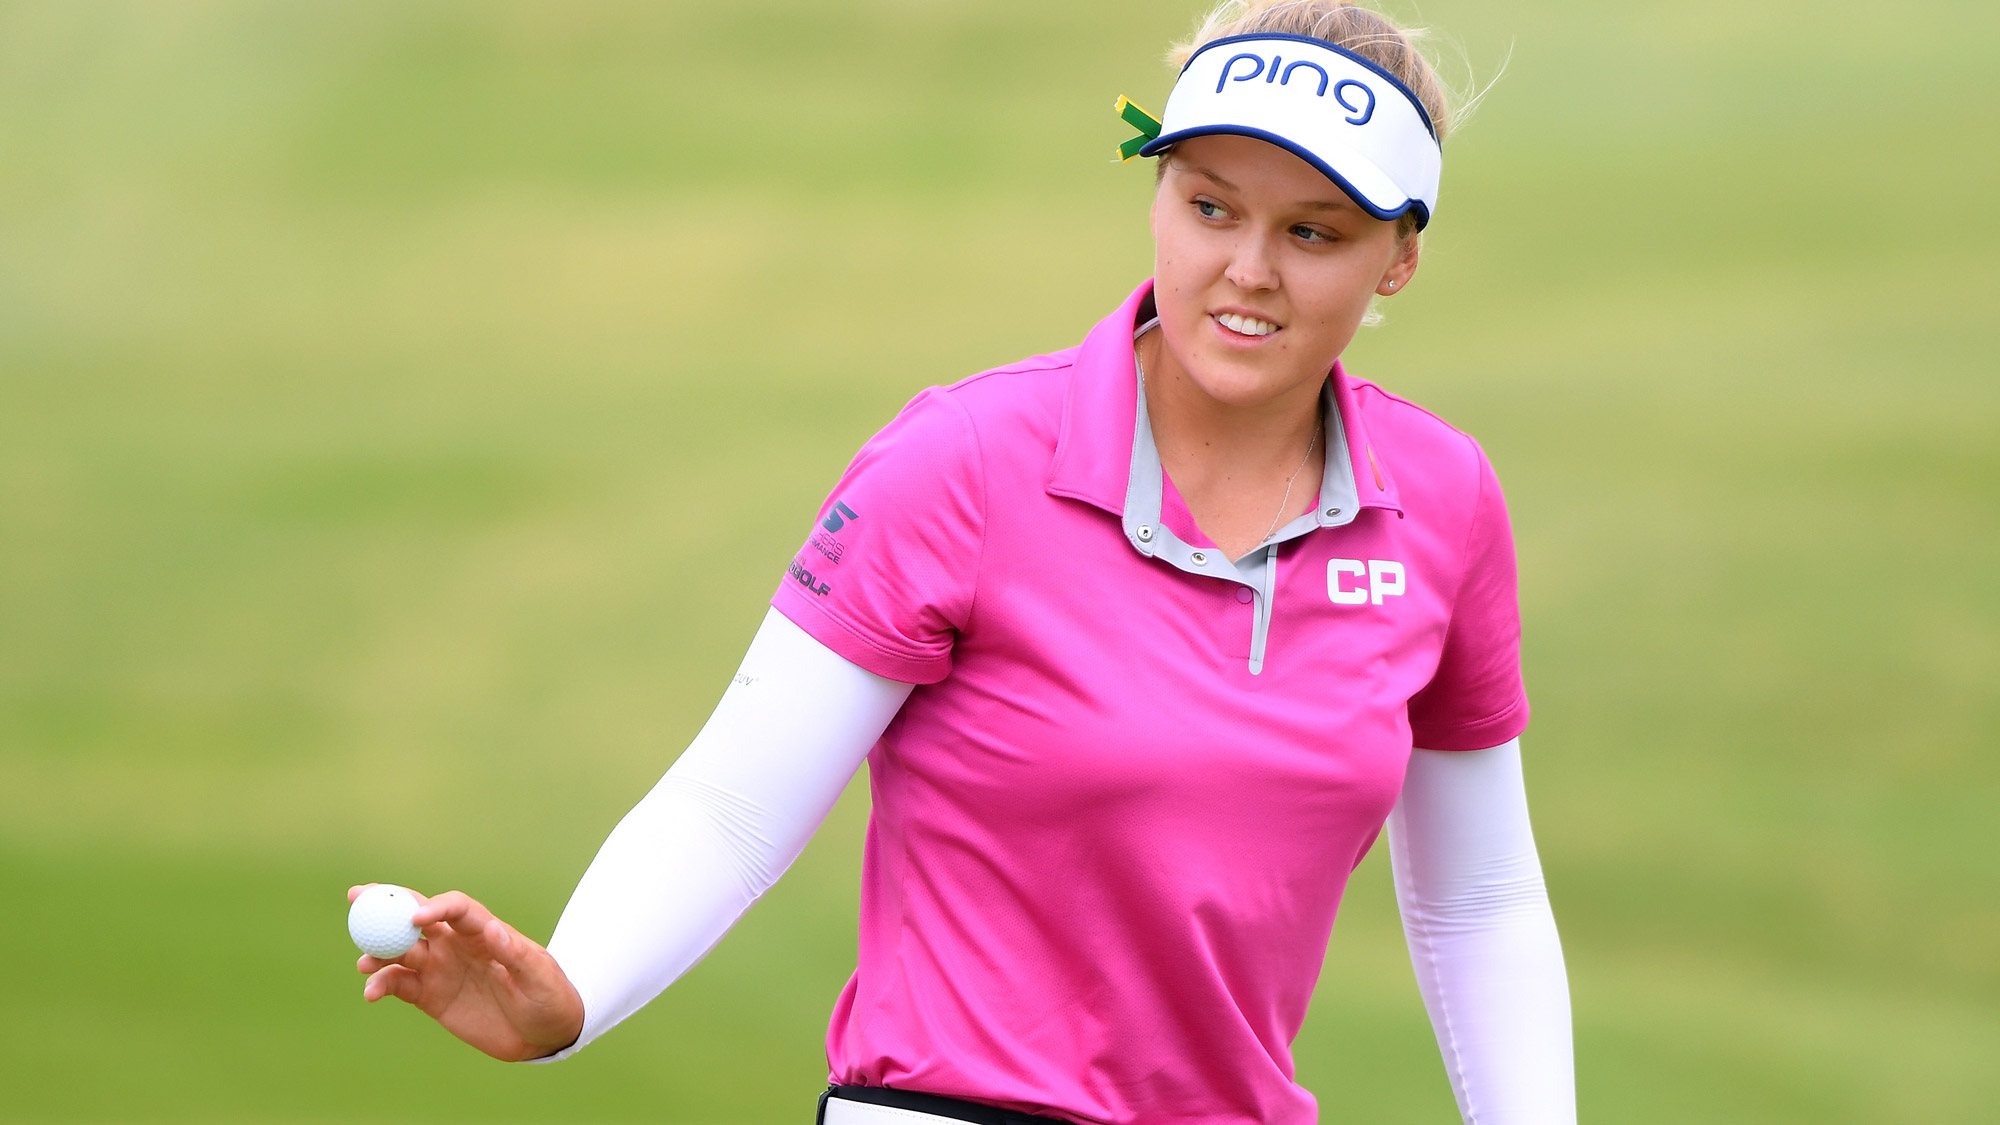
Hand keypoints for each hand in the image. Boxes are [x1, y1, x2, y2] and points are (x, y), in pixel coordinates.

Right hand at [348, 885, 584, 1060]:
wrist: (543, 1032)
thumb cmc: (548, 995)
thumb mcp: (539, 974)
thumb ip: (514, 953)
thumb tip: (492, 930)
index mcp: (483, 931)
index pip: (455, 908)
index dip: (434, 907)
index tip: (416, 918)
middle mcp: (456, 944)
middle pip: (416, 916)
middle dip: (386, 904)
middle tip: (356, 897)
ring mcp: (440, 968)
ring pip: (399, 951)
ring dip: (378, 952)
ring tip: (365, 965)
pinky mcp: (430, 995)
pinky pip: (399, 984)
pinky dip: (381, 985)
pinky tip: (371, 993)